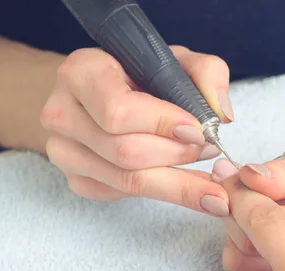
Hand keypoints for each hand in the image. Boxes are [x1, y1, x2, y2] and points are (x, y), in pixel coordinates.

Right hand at [40, 46, 233, 215]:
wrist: (96, 94)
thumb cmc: (138, 75)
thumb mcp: (174, 60)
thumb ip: (206, 73)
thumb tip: (222, 115)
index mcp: (81, 73)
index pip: (118, 112)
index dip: (163, 125)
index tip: (199, 131)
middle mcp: (62, 114)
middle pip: (126, 153)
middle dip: (178, 157)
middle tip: (212, 153)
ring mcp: (64, 152)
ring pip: (127, 181)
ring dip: (177, 183)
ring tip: (210, 180)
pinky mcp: (77, 180)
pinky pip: (123, 195)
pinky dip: (162, 194)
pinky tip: (186, 186)